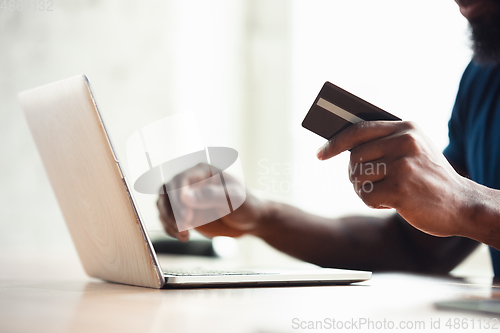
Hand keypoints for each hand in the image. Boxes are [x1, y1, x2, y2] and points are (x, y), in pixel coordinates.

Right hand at [157, 163, 266, 241]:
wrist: (250, 219)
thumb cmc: (246, 204)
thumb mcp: (234, 199)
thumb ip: (211, 196)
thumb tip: (186, 197)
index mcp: (202, 171)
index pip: (180, 179)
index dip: (178, 196)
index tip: (186, 216)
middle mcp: (190, 182)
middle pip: (166, 191)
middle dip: (171, 211)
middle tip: (184, 227)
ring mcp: (185, 197)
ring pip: (163, 205)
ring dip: (168, 221)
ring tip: (184, 234)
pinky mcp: (183, 212)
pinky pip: (168, 219)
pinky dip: (170, 229)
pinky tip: (183, 237)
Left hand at [316, 121, 471, 236]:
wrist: (463, 204)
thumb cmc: (430, 178)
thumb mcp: (413, 150)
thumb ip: (384, 142)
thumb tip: (343, 145)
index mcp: (406, 128)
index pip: (358, 130)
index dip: (335, 143)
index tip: (320, 154)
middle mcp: (404, 141)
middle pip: (354, 157)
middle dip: (355, 175)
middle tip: (370, 184)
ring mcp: (403, 164)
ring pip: (357, 177)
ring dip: (364, 190)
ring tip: (384, 193)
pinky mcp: (401, 188)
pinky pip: (366, 195)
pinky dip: (373, 203)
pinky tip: (390, 203)